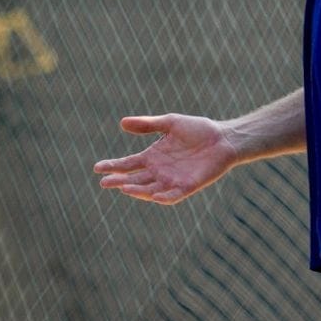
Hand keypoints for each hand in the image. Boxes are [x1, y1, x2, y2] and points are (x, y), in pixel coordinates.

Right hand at [93, 114, 236, 204]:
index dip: (112, 166)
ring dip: (136, 191)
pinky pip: (172, 196)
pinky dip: (163, 198)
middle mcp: (159, 171)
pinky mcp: (188, 186)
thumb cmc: (198, 130)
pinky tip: (153, 196)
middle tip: (104, 182)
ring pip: (149, 190)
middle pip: (134, 179)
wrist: (224, 138)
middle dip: (119, 181)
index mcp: (152, 157)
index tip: (97, 168)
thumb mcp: (170, 123)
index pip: (127, 164)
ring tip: (123, 188)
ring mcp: (172, 180)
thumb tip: (122, 123)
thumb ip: (147, 125)